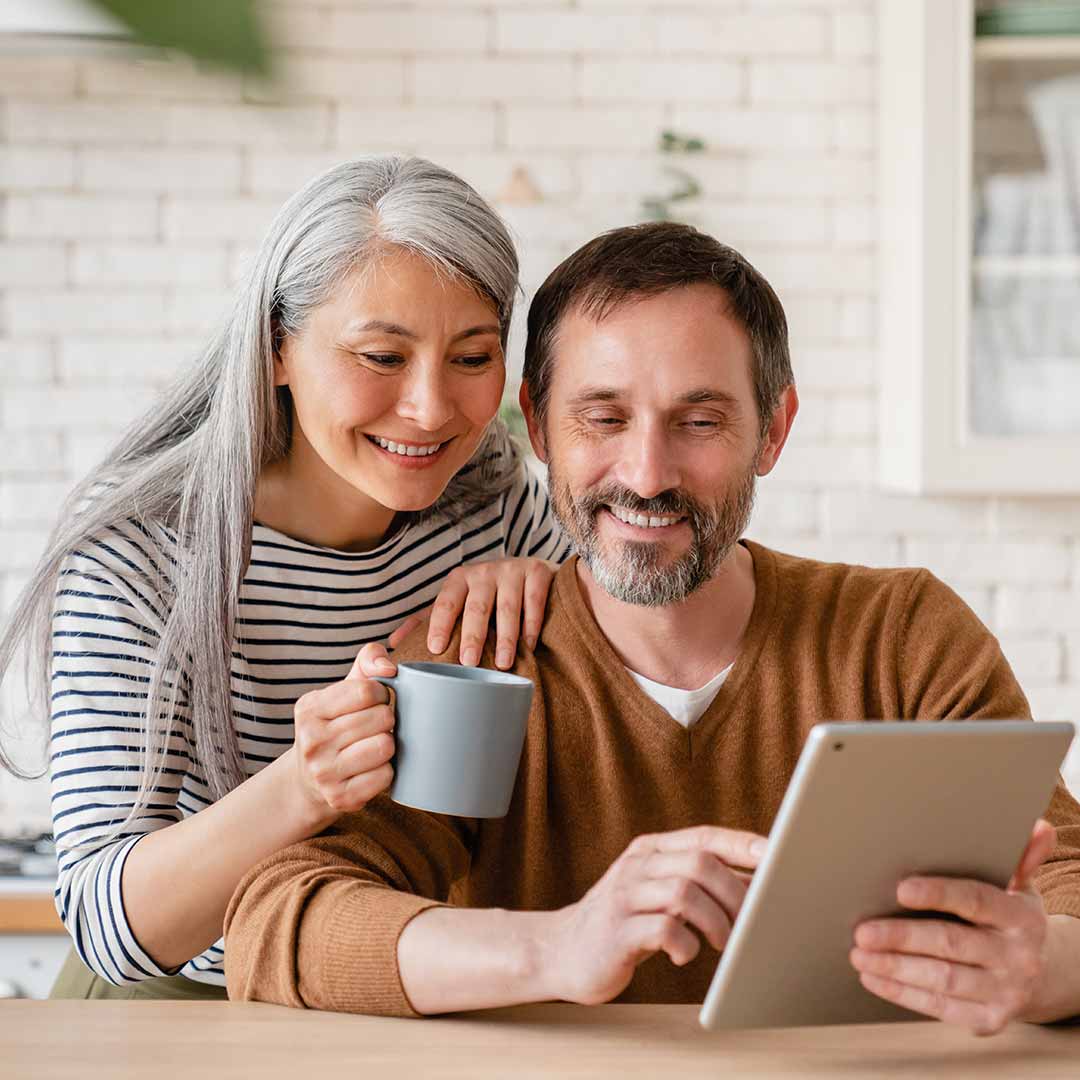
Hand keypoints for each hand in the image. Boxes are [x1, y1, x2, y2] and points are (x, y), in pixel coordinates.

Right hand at [288, 643, 397, 829]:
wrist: (309, 780)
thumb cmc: (336, 725)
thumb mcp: (343, 689)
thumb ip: (368, 661)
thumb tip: (389, 668)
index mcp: (309, 708)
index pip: (367, 690)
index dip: (381, 694)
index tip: (373, 703)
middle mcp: (311, 741)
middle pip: (382, 718)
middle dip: (386, 720)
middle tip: (373, 728)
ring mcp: (323, 772)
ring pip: (386, 746)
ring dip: (388, 745)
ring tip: (373, 746)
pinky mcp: (341, 798)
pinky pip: (386, 776)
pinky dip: (386, 771)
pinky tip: (371, 768)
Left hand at [388, 557, 558, 668]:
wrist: (531, 571)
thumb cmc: (487, 595)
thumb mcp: (456, 602)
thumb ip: (427, 620)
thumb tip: (393, 643)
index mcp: (460, 579)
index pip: (445, 602)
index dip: (439, 624)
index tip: (434, 648)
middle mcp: (484, 572)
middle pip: (477, 606)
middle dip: (473, 635)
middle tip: (468, 662)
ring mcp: (512, 570)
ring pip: (508, 606)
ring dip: (506, 637)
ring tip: (502, 663)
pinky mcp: (538, 572)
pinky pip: (534, 601)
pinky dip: (531, 624)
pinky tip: (529, 645)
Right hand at [544, 825, 766, 1005]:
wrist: (562, 950)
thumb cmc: (624, 922)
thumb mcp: (656, 892)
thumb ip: (695, 882)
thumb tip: (756, 883)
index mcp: (651, 850)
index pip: (704, 836)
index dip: (742, 844)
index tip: (777, 855)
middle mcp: (637, 865)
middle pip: (700, 863)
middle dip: (735, 893)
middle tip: (750, 923)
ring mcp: (624, 896)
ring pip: (684, 892)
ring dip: (716, 921)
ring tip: (722, 943)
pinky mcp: (616, 932)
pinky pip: (663, 930)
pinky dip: (686, 945)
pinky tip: (685, 955)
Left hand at [850, 818, 1056, 1035]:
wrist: (1046, 975)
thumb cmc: (1013, 919)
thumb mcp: (1021, 888)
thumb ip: (1021, 858)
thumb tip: (1037, 825)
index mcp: (1021, 916)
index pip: (975, 900)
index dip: (937, 894)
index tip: (900, 890)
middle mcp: (1016, 956)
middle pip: (951, 943)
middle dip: (902, 937)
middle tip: (863, 932)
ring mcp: (1005, 991)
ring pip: (943, 979)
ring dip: (895, 968)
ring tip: (859, 955)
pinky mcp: (989, 1019)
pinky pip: (941, 1007)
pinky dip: (903, 993)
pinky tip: (874, 978)